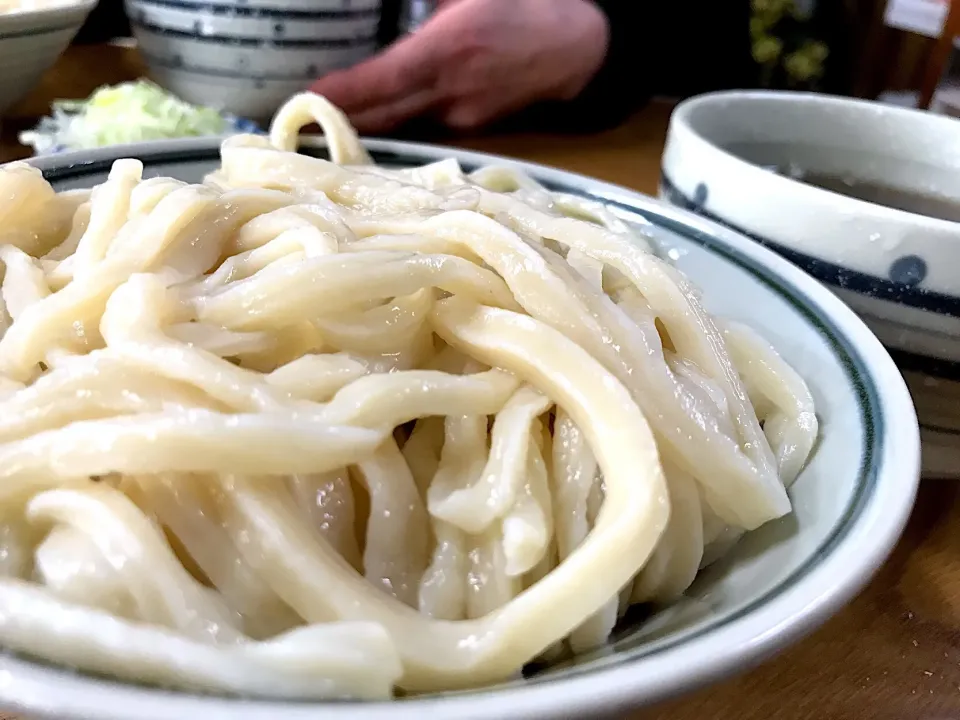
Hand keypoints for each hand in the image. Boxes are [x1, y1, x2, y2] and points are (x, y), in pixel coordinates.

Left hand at [309, 0, 608, 132]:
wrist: (578, 44)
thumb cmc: (523, 3)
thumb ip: (429, 2)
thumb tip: (388, 7)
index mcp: (451, 48)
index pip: (385, 81)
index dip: (344, 93)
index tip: (308, 97)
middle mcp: (453, 91)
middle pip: (385, 114)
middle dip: (340, 119)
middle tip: (293, 122)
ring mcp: (463, 115)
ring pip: (401, 123)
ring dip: (362, 123)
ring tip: (320, 120)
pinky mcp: (473, 125)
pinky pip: (422, 122)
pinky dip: (393, 119)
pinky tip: (369, 115)